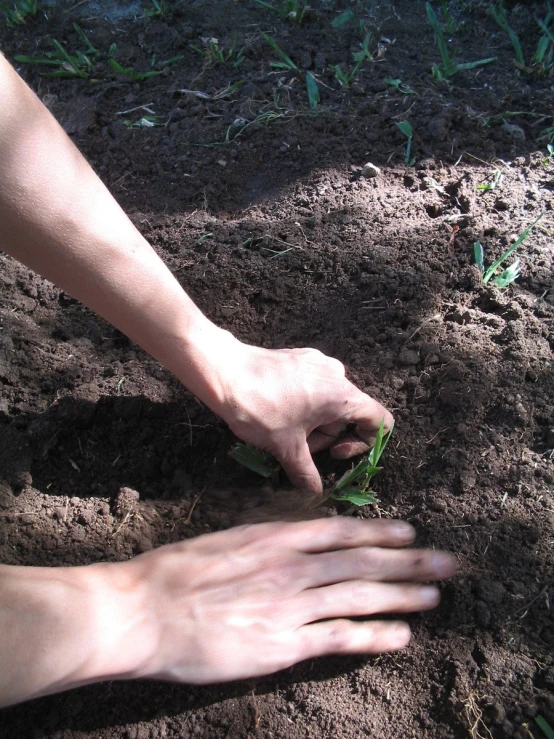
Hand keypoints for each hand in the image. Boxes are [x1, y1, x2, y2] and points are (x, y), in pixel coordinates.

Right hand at [112, 518, 454, 684]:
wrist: (143, 610)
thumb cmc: (176, 573)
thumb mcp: (225, 541)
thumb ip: (264, 543)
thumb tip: (296, 544)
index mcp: (273, 537)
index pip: (339, 531)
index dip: (379, 533)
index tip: (409, 534)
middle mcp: (289, 566)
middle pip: (361, 562)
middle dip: (409, 562)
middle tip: (448, 561)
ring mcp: (287, 605)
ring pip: (359, 596)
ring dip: (402, 595)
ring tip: (435, 595)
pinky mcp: (280, 644)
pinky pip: (338, 637)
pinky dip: (374, 636)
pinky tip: (401, 637)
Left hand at [213, 340, 392, 491]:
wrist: (224, 372)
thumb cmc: (260, 409)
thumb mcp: (286, 449)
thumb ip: (307, 473)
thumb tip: (315, 494)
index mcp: (343, 395)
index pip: (380, 420)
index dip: (365, 443)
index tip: (334, 453)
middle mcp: (337, 374)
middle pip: (349, 414)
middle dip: (327, 436)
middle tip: (298, 447)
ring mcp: (317, 362)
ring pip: (329, 402)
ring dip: (313, 423)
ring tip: (283, 431)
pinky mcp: (299, 358)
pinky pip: (313, 386)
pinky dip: (303, 404)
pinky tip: (278, 412)